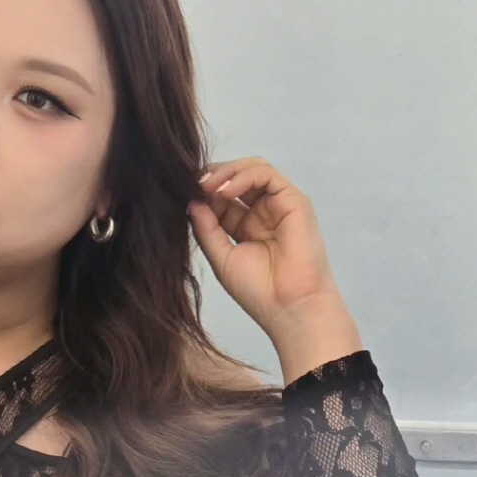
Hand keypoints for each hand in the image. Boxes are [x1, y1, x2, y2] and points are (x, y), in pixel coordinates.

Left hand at [186, 157, 346, 342]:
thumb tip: (191, 201)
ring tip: (206, 186)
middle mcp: (262, 212)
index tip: (181, 194)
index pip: (220, 197)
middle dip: (211, 176)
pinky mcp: (294, 201)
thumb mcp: (220, 257)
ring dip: (225, 172)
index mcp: (244, 226)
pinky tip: (224, 190)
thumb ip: (206, 228)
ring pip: (252, 169)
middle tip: (191, 185)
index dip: (202, 192)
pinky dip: (243, 176)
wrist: (289, 306)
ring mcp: (279, 205)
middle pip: (236, 177)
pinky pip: (267, 175)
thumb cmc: (257, 290)